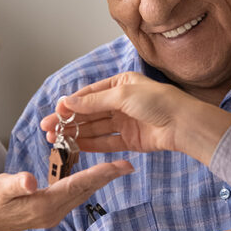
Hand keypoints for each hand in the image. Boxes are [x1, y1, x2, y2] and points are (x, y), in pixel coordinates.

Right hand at [0, 160, 132, 230]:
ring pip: (82, 193)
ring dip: (99, 180)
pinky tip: (93, 176)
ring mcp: (53, 214)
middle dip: (107, 177)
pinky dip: (86, 183)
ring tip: (116, 168)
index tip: (119, 166)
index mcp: (44, 205)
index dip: (99, 174)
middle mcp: (53, 212)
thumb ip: (15, 184)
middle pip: (85, 190)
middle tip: (128, 165)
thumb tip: (31, 181)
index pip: (77, 185)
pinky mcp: (51, 211)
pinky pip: (74, 195)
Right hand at [40, 72, 230, 163]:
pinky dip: (91, 144)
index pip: (89, 94)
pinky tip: (75, 146)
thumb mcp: (122, 94)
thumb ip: (94, 101)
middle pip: (89, 113)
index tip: (54, 112)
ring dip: (76, 133)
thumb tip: (68, 103)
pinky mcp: (130, 140)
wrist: (183, 124)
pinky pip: (106, 142)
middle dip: (68, 120)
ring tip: (56, 139)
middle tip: (48, 128)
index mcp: (120, 84)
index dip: (71, 104)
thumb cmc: (158, 101)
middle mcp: (121, 102)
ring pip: (95, 128)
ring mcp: (125, 122)